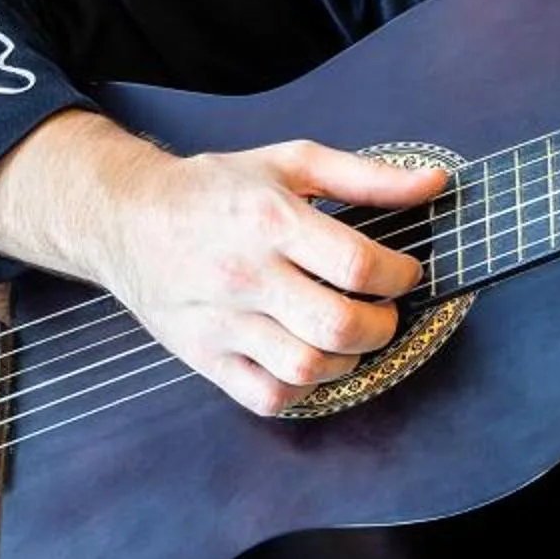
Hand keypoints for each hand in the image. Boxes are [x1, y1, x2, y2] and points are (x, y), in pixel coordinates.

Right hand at [0, 112, 445, 415]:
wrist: (126, 219)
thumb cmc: (216, 189)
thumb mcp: (291, 162)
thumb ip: (367, 176)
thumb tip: (433, 185)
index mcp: (270, 221)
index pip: (358, 266)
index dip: (399, 276)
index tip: (403, 273)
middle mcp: (244, 275)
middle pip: (338, 326)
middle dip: (383, 325)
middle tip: (384, 312)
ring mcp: (221, 322)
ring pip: (307, 367)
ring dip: (348, 360)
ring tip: (349, 337)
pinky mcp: (203, 357)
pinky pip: (267, 396)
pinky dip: (303, 388)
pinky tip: (310, 360)